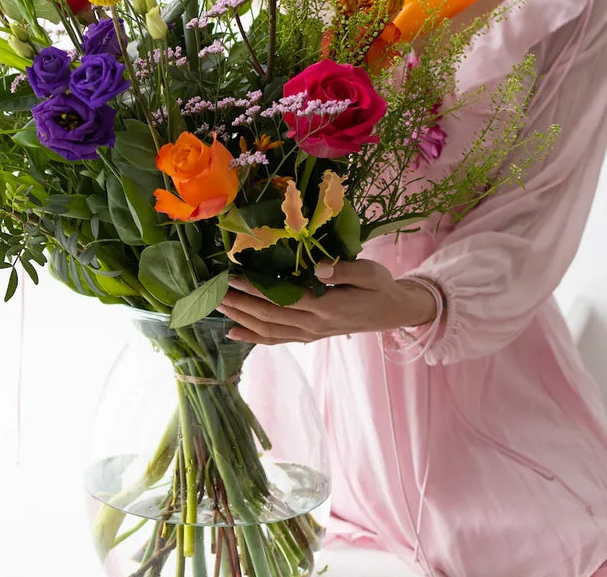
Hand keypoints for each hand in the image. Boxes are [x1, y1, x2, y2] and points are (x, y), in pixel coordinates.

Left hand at [215, 260, 438, 344]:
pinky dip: (253, 337)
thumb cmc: (380, 287)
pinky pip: (276, 339)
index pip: (283, 299)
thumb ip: (344, 271)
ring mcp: (310, 333)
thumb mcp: (370, 272)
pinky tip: (233, 332)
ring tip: (217, 306)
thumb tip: (318, 267)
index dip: (256, 290)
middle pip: (268, 316)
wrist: (392, 313)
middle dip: (239, 303)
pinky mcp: (309, 336)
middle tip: (213, 291)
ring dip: (241, 318)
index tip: (233, 278)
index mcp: (327, 307)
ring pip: (268, 329)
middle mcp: (314, 324)